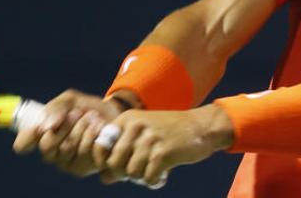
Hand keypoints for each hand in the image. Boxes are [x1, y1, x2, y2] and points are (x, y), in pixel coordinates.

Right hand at [12, 89, 126, 176]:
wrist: (113, 114)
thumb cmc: (86, 108)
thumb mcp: (70, 100)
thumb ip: (56, 109)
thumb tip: (46, 126)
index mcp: (41, 136)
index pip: (23, 144)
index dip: (28, 136)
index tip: (42, 125)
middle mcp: (51, 153)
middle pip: (46, 145)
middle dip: (64, 126)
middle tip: (77, 113)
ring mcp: (66, 163)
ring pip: (67, 148)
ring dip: (81, 127)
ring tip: (92, 116)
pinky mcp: (82, 168)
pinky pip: (85, 153)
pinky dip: (93, 134)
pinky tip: (100, 126)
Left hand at [92, 104, 233, 186]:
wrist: (201, 127)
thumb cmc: (167, 134)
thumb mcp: (141, 137)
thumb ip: (121, 155)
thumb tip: (104, 179)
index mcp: (126, 119)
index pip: (99, 146)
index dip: (103, 163)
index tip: (117, 168)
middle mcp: (135, 126)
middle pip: (113, 163)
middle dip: (123, 174)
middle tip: (137, 172)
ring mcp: (150, 138)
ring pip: (131, 173)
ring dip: (141, 178)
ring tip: (151, 172)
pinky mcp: (164, 152)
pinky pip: (148, 178)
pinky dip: (154, 181)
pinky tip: (162, 175)